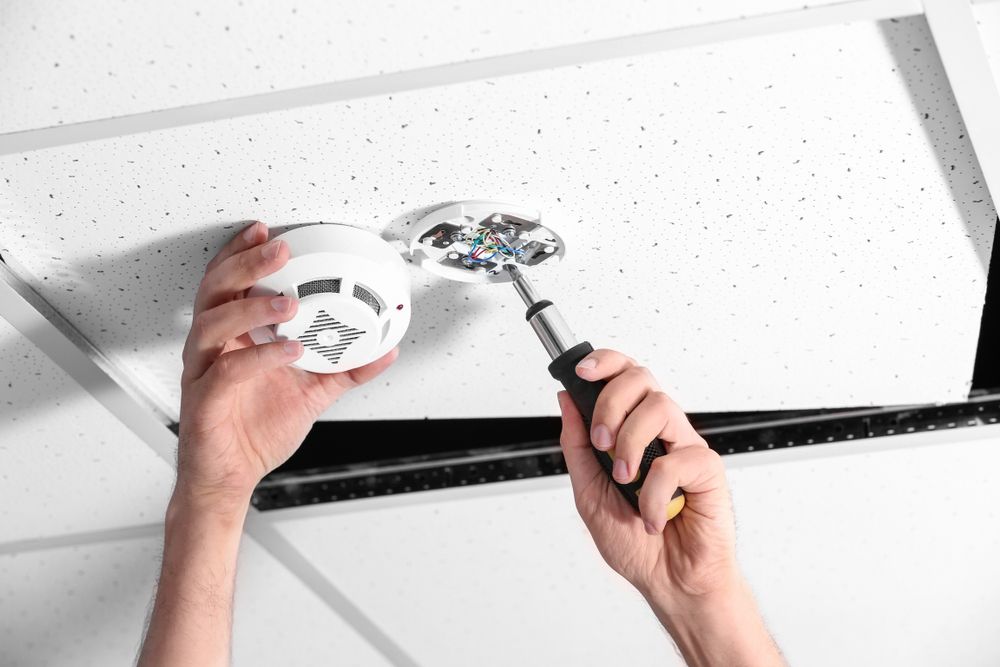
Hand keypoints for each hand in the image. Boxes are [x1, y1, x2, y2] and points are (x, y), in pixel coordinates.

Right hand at [176, 221, 397, 509]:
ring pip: (213, 324)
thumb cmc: (255, 429)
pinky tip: (288, 350)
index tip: (267, 232)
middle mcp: (214, 348)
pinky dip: (259, 357)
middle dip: (246, 264)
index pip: (229, 282)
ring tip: (287, 302)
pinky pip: (226, 372)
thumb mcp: (313, 391)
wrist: (232, 475)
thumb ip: (347, 368)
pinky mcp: (205, 402)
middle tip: (279, 250)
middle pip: (216, 290)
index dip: (242, 254)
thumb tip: (384, 352)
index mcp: (234, 337)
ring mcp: (205, 372)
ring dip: (251, 308)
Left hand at [558, 350, 782, 664]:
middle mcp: (660, 433)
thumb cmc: (636, 544)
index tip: (582, 372)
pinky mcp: (707, 469)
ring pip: (660, 407)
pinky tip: (653, 515)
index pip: (623, 378)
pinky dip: (655, 492)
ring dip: (630, 444)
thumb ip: (577, 446)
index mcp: (633, 432)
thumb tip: (567, 401)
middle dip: (610, 404)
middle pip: (641, 379)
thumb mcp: (588, 492)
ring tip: (625, 480)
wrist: (669, 583)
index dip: (605, 363)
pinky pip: (677, 460)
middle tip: (600, 443)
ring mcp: (685, 447)